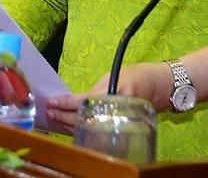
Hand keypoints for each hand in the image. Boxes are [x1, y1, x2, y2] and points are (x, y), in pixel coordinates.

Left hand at [43, 63, 173, 132]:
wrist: (157, 87)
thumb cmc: (134, 76)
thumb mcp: (112, 77)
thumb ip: (94, 90)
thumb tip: (73, 100)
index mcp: (110, 93)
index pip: (82, 102)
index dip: (65, 104)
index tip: (52, 102)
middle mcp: (113, 109)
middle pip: (82, 118)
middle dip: (63, 116)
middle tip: (50, 112)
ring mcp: (116, 120)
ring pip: (87, 127)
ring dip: (69, 124)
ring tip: (55, 118)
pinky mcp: (117, 126)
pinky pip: (96, 129)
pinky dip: (81, 128)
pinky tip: (71, 125)